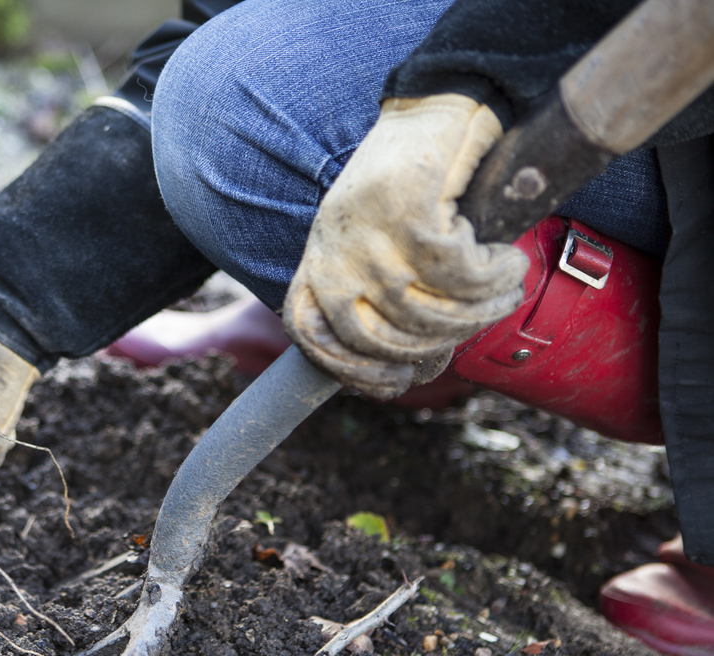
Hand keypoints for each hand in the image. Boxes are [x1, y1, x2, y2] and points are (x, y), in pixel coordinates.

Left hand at [284, 94, 529, 398]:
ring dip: (479, 310)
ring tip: (504, 290)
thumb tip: (403, 369)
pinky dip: (494, 274)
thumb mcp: (370, 244)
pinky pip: (459, 274)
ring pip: (426, 312)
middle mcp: (333, 254)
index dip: (355, 372)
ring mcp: (368, 236)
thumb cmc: (408, 185)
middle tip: (479, 319)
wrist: (433, 111)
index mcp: (318, 263)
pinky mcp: (410, 213)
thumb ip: (372, 295)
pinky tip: (506, 260)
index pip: (312, 338)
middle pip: (381, 339)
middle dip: (438, 343)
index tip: (403, 380)